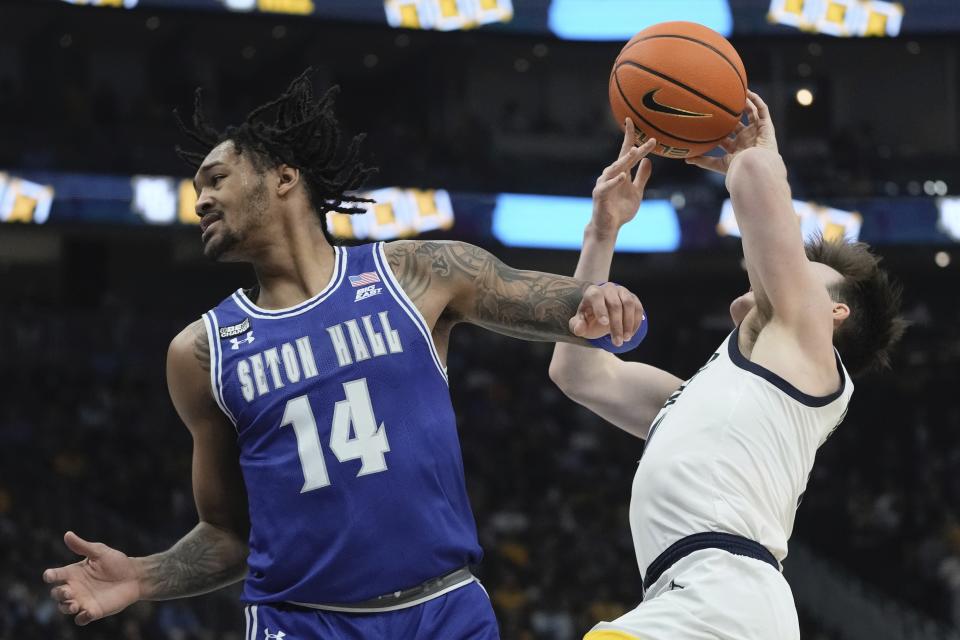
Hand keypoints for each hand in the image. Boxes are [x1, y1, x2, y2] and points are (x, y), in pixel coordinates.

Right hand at [43, 531, 141, 625]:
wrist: (135, 576)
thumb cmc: (116, 562)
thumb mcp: (100, 552)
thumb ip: (83, 546)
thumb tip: (67, 534)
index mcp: (73, 573)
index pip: (56, 576)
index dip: (50, 576)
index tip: (49, 575)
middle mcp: (75, 588)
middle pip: (57, 594)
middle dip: (58, 593)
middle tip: (67, 591)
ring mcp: (83, 600)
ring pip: (65, 608)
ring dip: (66, 607)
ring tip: (74, 605)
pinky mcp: (94, 611)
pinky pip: (82, 619)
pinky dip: (82, 618)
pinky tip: (87, 613)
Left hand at [569, 282, 643, 345]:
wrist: (602, 312)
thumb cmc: (589, 318)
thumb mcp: (580, 323)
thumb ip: (577, 326)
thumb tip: (579, 329)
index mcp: (592, 292)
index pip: (596, 296)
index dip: (600, 309)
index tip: (604, 324)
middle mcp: (608, 289)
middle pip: (615, 304)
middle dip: (617, 325)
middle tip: (617, 342)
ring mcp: (622, 292)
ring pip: (629, 304)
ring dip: (628, 324)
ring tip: (625, 339)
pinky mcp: (633, 297)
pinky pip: (638, 308)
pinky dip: (635, 322)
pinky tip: (630, 334)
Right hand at [590, 119, 656, 237]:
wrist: (608, 228)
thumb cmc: (620, 210)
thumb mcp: (637, 192)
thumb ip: (642, 177)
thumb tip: (649, 161)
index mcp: (621, 172)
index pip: (626, 151)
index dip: (630, 136)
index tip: (633, 121)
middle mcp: (611, 175)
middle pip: (624, 158)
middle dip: (634, 147)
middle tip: (648, 140)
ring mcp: (604, 184)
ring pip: (614, 169)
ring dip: (624, 160)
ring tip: (634, 152)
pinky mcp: (599, 195)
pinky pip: (607, 187)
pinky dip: (614, 181)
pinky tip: (623, 176)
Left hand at [685, 91, 777, 174]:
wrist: (755, 166)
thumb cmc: (737, 168)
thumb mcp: (717, 164)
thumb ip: (703, 161)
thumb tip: (686, 159)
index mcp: (736, 149)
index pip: (726, 136)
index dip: (717, 127)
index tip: (707, 117)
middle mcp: (747, 139)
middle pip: (738, 123)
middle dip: (731, 113)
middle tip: (721, 101)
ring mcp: (757, 132)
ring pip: (751, 114)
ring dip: (745, 103)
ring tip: (737, 91)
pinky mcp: (767, 127)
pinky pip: (763, 110)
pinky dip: (756, 101)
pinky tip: (748, 92)